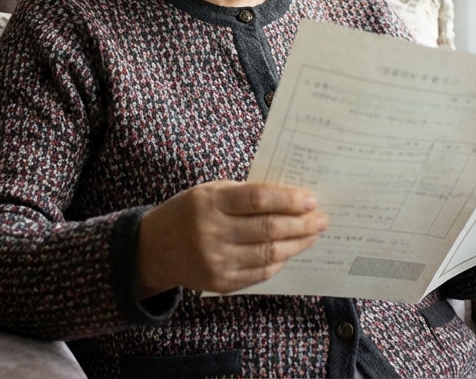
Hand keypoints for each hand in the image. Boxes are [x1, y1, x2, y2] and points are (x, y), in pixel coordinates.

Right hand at [137, 180, 328, 297]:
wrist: (154, 249)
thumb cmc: (188, 212)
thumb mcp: (209, 192)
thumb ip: (245, 194)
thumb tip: (291, 199)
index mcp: (209, 202)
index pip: (257, 199)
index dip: (288, 199)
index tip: (311, 199)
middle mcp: (211, 233)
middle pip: (268, 229)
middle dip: (301, 224)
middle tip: (321, 218)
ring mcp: (216, 261)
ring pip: (269, 254)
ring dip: (297, 244)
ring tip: (313, 234)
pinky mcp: (220, 283)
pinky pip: (260, 274)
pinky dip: (279, 261)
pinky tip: (290, 251)